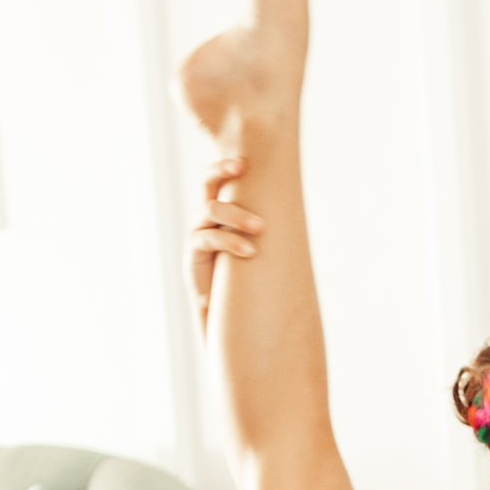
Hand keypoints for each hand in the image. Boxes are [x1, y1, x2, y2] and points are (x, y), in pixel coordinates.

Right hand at [188, 156, 265, 331]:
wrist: (231, 328)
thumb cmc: (252, 290)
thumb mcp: (261, 256)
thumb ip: (265, 234)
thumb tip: (296, 210)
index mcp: (224, 216)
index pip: (220, 180)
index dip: (227, 166)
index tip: (246, 160)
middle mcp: (207, 223)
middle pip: (207, 185)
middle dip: (222, 171)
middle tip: (244, 168)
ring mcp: (198, 241)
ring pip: (209, 211)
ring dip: (236, 214)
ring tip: (260, 229)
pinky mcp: (193, 262)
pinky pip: (205, 240)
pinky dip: (228, 241)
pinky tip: (250, 252)